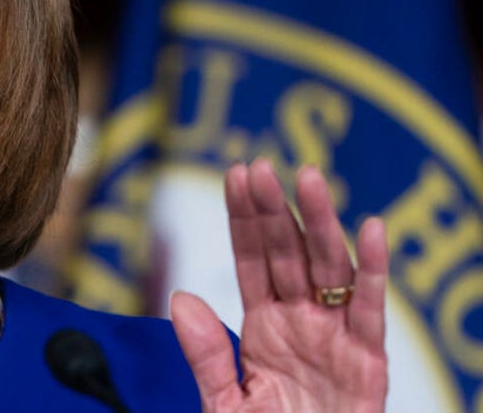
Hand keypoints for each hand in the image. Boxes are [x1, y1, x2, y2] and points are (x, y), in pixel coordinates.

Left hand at [169, 159, 387, 411]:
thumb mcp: (226, 401)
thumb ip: (207, 354)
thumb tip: (181, 299)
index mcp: (267, 325)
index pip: (253, 260)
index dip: (245, 219)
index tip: (236, 176)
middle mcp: (302, 320)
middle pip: (288, 253)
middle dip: (274, 209)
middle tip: (260, 165)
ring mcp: (337, 336)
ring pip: (329, 268)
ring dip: (319, 222)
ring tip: (308, 178)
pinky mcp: (369, 360)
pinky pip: (372, 309)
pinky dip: (373, 269)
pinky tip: (369, 229)